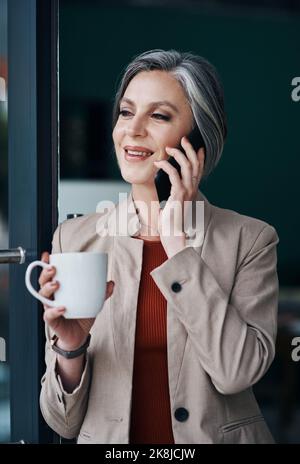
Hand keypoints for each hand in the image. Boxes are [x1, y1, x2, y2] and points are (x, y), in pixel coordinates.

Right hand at [38, 251, 113, 350]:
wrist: (78, 336)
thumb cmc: (81, 315)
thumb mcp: (93, 301)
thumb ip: (102, 292)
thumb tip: (111, 283)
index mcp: (59, 289)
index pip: (49, 275)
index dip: (45, 264)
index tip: (47, 255)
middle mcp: (51, 297)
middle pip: (42, 283)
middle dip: (46, 274)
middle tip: (53, 269)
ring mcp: (50, 308)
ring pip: (43, 296)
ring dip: (48, 289)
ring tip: (56, 284)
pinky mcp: (52, 321)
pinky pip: (49, 315)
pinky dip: (54, 311)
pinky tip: (62, 307)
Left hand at [153, 136, 204, 257]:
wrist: (172, 234)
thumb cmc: (169, 223)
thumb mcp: (172, 206)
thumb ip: (170, 198)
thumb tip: (162, 195)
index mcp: (192, 191)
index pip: (199, 170)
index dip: (200, 157)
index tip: (198, 147)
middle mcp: (192, 189)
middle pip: (195, 164)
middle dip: (190, 149)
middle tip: (183, 139)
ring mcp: (187, 191)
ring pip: (187, 166)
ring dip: (178, 154)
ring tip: (169, 148)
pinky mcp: (179, 194)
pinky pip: (174, 174)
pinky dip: (166, 166)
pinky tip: (159, 164)